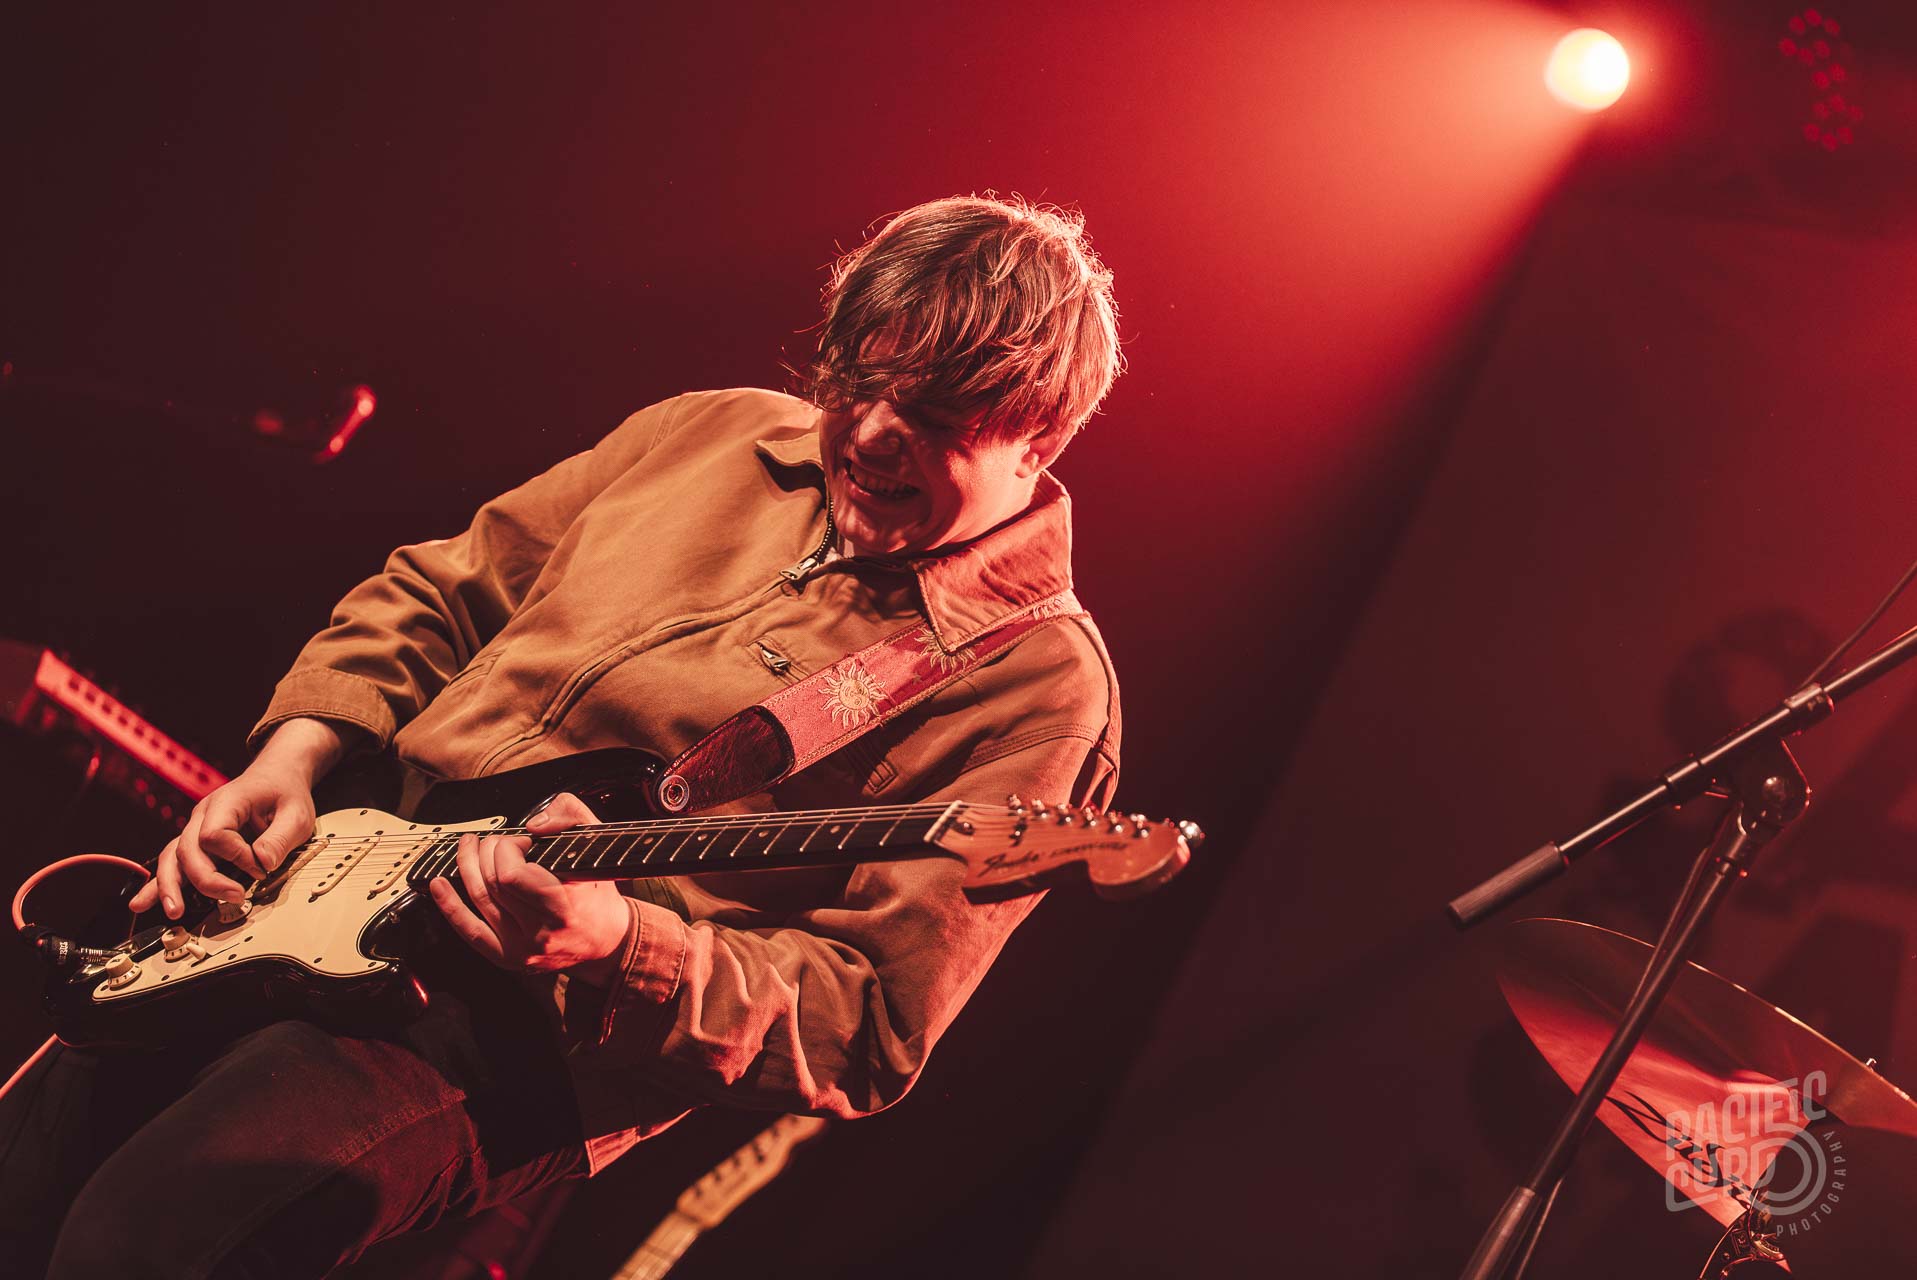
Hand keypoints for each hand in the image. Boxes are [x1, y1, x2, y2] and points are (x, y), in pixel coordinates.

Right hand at [127, 757, 316, 919]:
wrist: (276, 777)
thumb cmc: (284, 793)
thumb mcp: (296, 814)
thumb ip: (280, 838)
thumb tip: (263, 863)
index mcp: (227, 801)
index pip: (215, 834)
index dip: (237, 856)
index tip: (262, 866)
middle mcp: (203, 815)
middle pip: (189, 849)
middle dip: (206, 880)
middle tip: (235, 897)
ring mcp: (196, 828)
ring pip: (173, 857)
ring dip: (170, 886)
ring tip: (173, 912)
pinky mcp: (197, 842)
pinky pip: (174, 862)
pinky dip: (159, 884)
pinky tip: (142, 903)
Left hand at [426, 792, 631, 980]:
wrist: (607, 941)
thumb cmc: (600, 894)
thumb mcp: (596, 846)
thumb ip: (570, 818)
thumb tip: (532, 824)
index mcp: (563, 908)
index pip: (512, 875)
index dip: (508, 850)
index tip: (522, 841)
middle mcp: (539, 933)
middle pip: (492, 884)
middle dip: (488, 852)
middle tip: (498, 842)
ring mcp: (520, 948)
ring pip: (479, 899)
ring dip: (467, 866)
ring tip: (469, 847)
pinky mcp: (507, 957)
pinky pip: (470, 930)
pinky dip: (450, 906)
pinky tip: (438, 884)